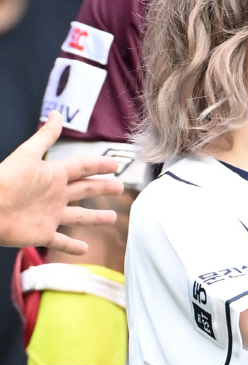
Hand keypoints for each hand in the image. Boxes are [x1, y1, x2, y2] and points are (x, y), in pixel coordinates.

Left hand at [0, 111, 123, 253]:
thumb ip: (45, 136)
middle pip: (85, 190)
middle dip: (103, 188)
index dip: (99, 165)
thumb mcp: (28, 155)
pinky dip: (73, 247)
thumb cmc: (7, 180)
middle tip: (120, 187)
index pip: (83, 167)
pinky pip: (61, 241)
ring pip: (79, 216)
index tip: (115, 163)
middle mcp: (55, 194)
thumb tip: (56, 114)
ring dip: (95, 218)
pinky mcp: (42, 233)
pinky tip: (84, 250)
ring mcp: (50, 215)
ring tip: (112, 218)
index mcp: (54, 174)